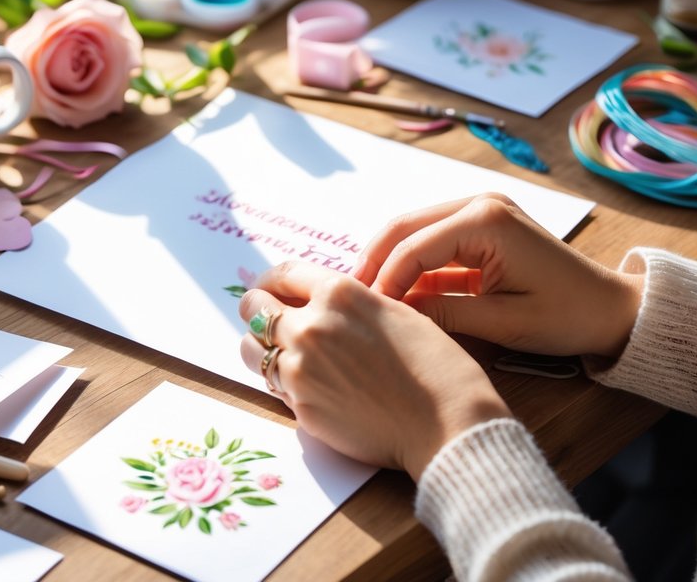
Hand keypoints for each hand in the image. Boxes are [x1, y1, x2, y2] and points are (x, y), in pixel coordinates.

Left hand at [239, 262, 510, 480]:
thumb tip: (315, 302)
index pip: (282, 274)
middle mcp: (310, 325)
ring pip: (251, 349)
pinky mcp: (299, 405)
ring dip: (262, 348)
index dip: (272, 281)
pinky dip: (284, 383)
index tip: (269, 288)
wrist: (445, 423)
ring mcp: (300, 367)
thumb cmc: (433, 365)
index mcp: (337, 293)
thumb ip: (346, 304)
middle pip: (253, 306)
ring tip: (283, 355)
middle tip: (269, 319)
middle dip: (258, 310)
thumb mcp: (393, 311)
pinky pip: (274, 385)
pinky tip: (311, 386)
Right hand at [353, 194, 642, 358]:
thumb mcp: (502, 322)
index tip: (365, 311)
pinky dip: (410, 263)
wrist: (614, 309)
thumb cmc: (568, 316)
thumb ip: (442, 313)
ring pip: (412, 230)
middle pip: (404, 226)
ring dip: (387, 260)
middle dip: (373, 260)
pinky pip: (432, 240)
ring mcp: (479, 211)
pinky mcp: (480, 226)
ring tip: (366, 295)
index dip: (384, 278)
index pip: (413, 245)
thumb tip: (394, 313)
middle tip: (349, 296)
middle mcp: (478, 204)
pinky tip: (394, 290)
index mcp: (485, 220)